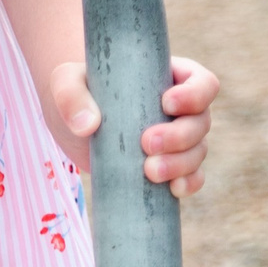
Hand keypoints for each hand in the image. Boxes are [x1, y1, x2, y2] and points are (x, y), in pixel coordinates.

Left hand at [51, 55, 219, 196]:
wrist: (71, 123)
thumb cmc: (76, 91)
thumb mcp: (65, 81)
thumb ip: (70, 94)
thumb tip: (87, 125)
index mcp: (167, 76)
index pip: (202, 82)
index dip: (194, 95)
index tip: (165, 104)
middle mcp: (181, 109)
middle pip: (201, 121)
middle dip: (180, 136)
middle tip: (146, 144)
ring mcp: (179, 139)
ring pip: (198, 151)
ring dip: (181, 164)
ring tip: (150, 171)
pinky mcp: (170, 165)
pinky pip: (193, 176)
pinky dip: (189, 183)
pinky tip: (173, 189)